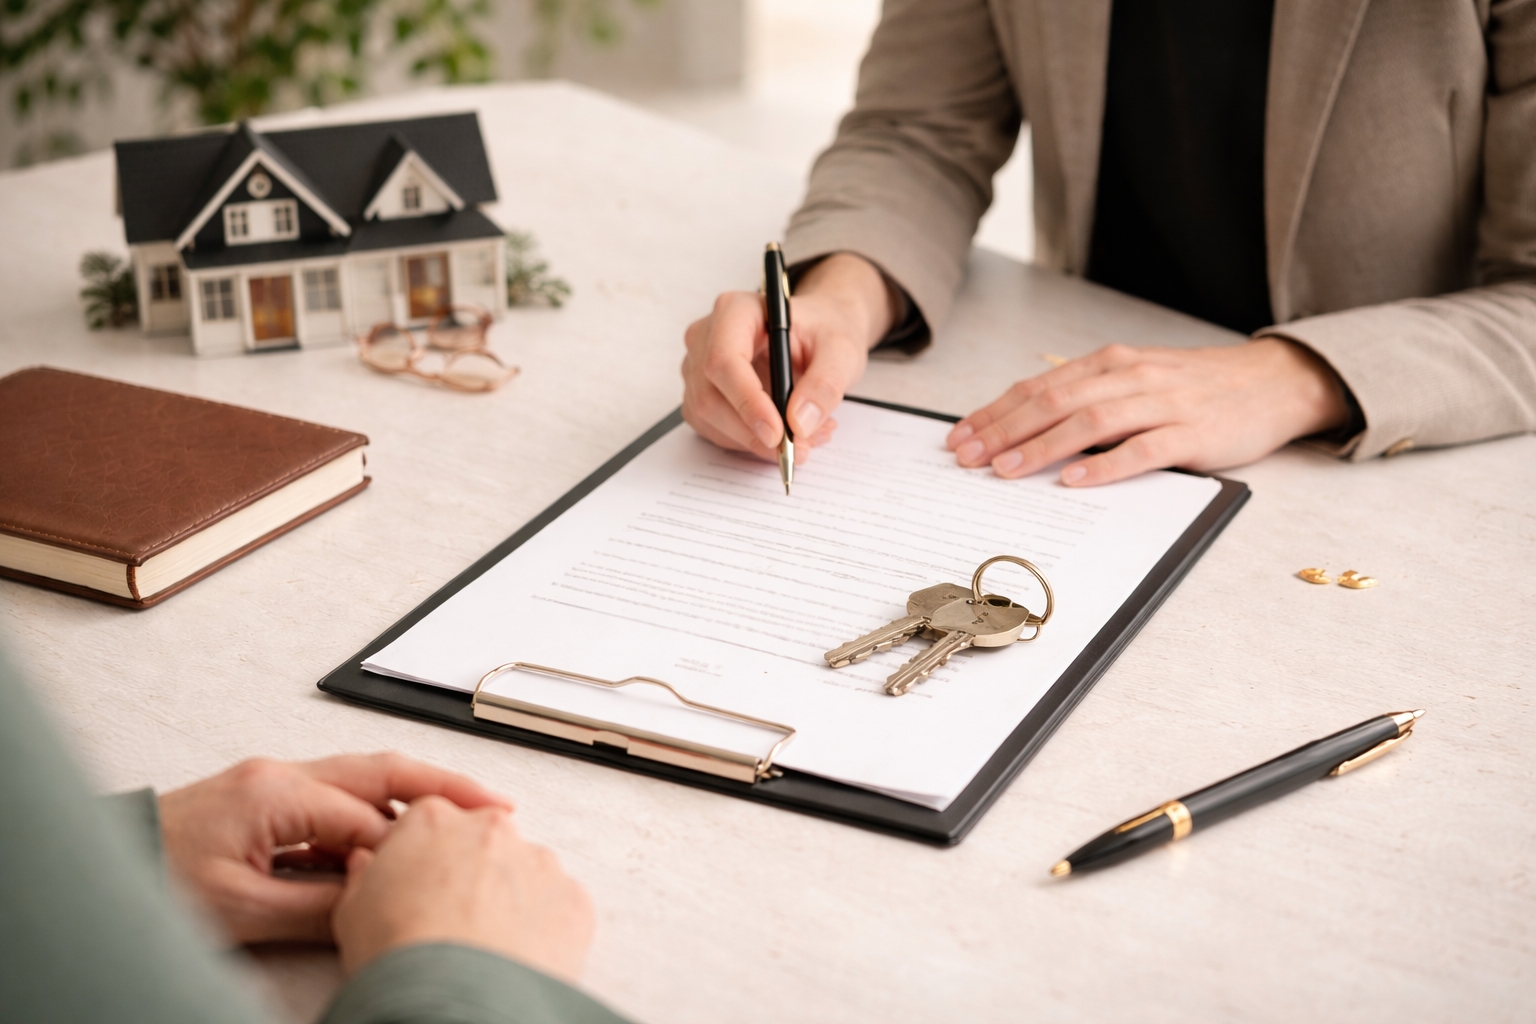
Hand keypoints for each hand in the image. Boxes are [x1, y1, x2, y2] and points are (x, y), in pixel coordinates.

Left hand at [159, 753, 511, 944]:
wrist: (100, 866)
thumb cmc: (153, 883)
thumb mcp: (241, 909)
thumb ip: (319, 905)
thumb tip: (376, 902)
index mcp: (277, 793)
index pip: (370, 817)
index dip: (406, 850)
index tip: (441, 872)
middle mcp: (280, 774)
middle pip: (383, 771)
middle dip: (444, 788)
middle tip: (497, 805)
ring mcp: (272, 781)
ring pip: (364, 779)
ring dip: (413, 797)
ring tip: (460, 817)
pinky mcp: (263, 797)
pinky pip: (336, 797)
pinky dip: (374, 813)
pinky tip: (393, 839)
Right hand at [332, 796, 593, 982]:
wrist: (451, 1001)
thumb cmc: (400, 957)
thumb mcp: (352, 911)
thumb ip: (366, 874)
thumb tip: (370, 865)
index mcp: (434, 820)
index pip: (432, 820)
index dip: (426, 856)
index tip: (425, 883)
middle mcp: (491, 829)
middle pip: (484, 840)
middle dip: (474, 872)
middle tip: (455, 919)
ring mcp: (538, 861)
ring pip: (526, 872)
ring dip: (513, 898)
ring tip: (487, 945)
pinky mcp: (573, 898)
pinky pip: (560, 905)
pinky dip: (545, 926)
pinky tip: (517, 955)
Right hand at [681, 252, 895, 462]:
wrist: (817, 335)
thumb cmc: (823, 332)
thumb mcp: (841, 351)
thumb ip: (825, 383)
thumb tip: (799, 422)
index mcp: (736, 311)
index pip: (724, 360)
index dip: (747, 402)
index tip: (778, 433)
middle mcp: (706, 337)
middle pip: (711, 396)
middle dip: (753, 432)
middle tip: (799, 448)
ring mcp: (698, 368)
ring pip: (709, 419)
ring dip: (755, 441)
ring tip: (805, 436)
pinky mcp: (701, 395)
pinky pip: (715, 431)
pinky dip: (749, 442)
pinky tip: (784, 433)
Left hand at [946, 340, 1349, 484]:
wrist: (1273, 382)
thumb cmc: (1195, 389)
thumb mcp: (1136, 382)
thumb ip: (1089, 398)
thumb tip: (1026, 429)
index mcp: (1112, 363)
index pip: (1040, 387)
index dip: (995, 412)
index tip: (958, 437)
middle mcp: (1131, 376)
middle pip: (1054, 401)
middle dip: (1004, 430)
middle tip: (967, 458)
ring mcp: (1163, 403)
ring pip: (1090, 422)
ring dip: (1042, 447)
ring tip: (1005, 471)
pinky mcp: (1193, 433)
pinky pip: (1143, 449)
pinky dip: (1105, 466)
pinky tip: (1074, 481)